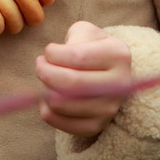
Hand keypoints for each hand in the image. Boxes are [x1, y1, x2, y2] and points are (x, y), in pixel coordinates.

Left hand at [35, 20, 131, 137]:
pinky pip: (60, 123)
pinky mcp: (96, 127)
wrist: (107, 72)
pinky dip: (46, 109)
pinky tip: (49, 96)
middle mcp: (119, 85)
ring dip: (44, 89)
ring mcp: (109, 110)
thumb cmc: (91, 47)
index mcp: (118, 55)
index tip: (48, 51)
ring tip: (46, 78)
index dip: (54, 54)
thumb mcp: (85, 32)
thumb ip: (72, 39)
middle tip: (40, 65)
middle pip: (71, 83)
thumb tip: (53, 61)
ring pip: (62, 104)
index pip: (77, 57)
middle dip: (45, 72)